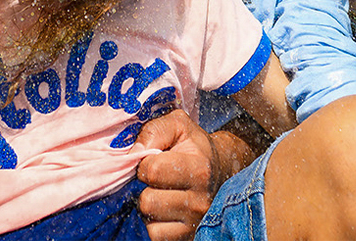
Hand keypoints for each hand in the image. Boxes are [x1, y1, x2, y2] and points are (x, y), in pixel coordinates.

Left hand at [135, 109, 219, 240]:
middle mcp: (200, 202)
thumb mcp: (179, 126)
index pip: (152, 171)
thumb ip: (155, 130)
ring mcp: (195, 223)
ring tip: (162, 192)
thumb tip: (134, 152)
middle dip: (145, 186)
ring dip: (149, 205)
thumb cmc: (194, 147)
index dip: (145, 162)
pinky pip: (156, 236)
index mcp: (200, 170)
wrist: (221, 171)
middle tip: (157, 178)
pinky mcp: (188, 238)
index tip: (153, 159)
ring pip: (149, 220)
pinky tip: (165, 210)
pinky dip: (154, 224)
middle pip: (147, 201)